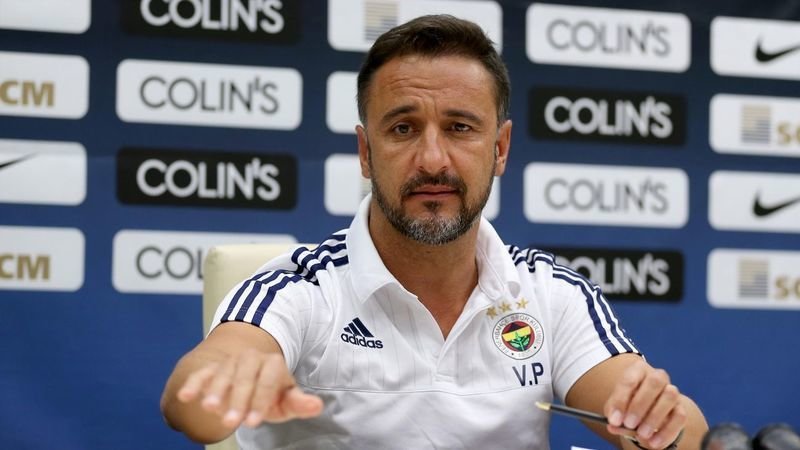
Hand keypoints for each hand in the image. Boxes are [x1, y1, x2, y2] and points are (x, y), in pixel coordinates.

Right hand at [175, 348, 323, 428]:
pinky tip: (185, 397)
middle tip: (231, 423)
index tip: (253, 422)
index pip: (268, 380)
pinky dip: (194, 383)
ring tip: (210, 409)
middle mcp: (251, 358)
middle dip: (238, 400)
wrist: (252, 377)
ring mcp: (230, 362)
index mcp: (273, 363)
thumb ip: (299, 403)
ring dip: (215, 391)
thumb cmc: (272, 394)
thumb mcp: (286, 400)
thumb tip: (317, 406)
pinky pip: (202, 373)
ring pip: (222, 373)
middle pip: (244, 377)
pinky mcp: (212, 368)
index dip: (261, 401)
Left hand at [604, 359, 686, 448]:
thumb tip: (613, 424)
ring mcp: (672, 391)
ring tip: (642, 434)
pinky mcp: (681, 408)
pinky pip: (680, 417)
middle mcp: (657, 376)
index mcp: (638, 370)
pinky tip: (653, 442)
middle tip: (629, 424)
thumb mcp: (616, 408)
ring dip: (655, 417)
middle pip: (655, 382)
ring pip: (670, 396)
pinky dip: (666, 432)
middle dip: (640, 404)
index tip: (614, 420)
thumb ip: (614, 414)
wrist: (644, 412)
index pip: (630, 380)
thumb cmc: (627, 405)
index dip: (621, 400)